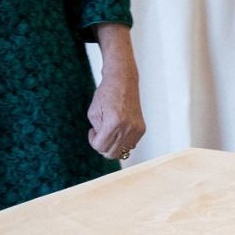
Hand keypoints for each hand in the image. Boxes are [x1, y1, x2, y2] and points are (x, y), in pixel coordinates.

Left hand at [89, 25, 144, 160]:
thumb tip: (104, 148)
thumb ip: (97, 133)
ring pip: (122, 152)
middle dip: (102, 146)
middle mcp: (128, 127)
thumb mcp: (93, 113)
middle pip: (112, 154)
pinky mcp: (142, 128)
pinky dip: (122, 142)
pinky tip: (118, 130)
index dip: (93, 141)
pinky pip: (130, 145)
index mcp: (114, 123)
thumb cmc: (105, 95)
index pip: (100, 147)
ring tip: (109, 132)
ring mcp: (137, 129)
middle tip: (100, 133)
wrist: (123, 81)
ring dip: (113, 145)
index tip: (92, 130)